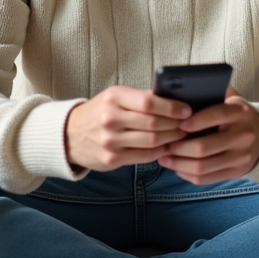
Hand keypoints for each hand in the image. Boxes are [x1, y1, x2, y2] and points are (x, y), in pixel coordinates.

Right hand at [66, 86, 190, 171]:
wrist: (69, 135)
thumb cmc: (100, 112)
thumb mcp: (115, 97)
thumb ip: (141, 99)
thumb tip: (176, 101)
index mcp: (113, 98)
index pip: (149, 102)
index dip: (172, 107)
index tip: (188, 110)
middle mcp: (110, 119)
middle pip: (154, 124)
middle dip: (176, 125)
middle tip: (189, 125)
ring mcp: (110, 141)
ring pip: (152, 141)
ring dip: (172, 139)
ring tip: (181, 135)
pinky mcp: (111, 159)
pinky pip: (145, 156)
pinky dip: (161, 152)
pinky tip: (167, 147)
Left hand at [158, 87, 258, 184]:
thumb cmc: (234, 115)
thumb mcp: (230, 98)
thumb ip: (213, 91)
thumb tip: (183, 87)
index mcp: (240, 112)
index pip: (216, 115)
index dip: (195, 121)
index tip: (178, 123)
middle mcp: (243, 136)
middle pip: (204, 147)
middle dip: (179, 147)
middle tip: (165, 144)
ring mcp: (240, 157)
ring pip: (202, 167)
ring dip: (178, 164)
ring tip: (165, 158)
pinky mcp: (236, 173)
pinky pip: (206, 179)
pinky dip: (187, 174)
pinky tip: (176, 167)